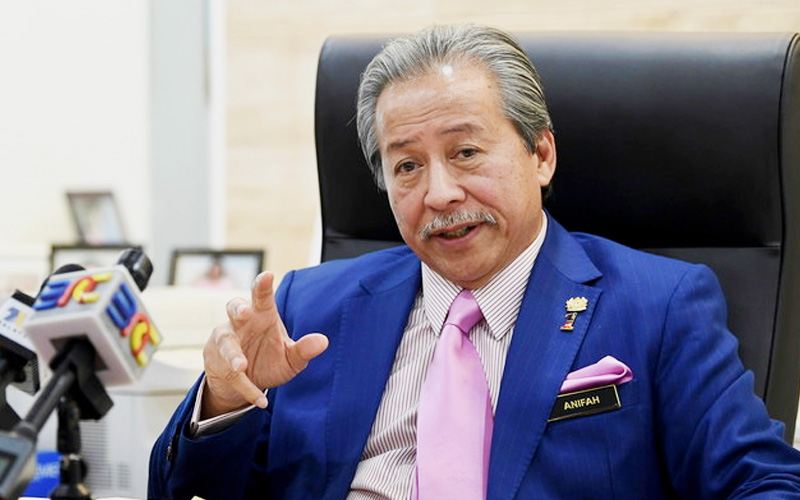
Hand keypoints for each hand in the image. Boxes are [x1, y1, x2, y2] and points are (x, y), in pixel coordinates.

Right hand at [200, 271, 328, 417]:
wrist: (245, 383)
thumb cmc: (269, 359)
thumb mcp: (290, 358)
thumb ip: (304, 350)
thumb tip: (323, 341)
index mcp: (262, 315)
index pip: (262, 297)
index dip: (263, 286)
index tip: (267, 275)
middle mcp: (241, 323)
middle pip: (234, 308)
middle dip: (238, 309)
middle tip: (245, 313)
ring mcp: (225, 340)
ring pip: (225, 342)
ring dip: (232, 354)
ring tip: (241, 367)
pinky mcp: (215, 360)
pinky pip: (229, 373)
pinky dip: (245, 387)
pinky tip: (260, 399)